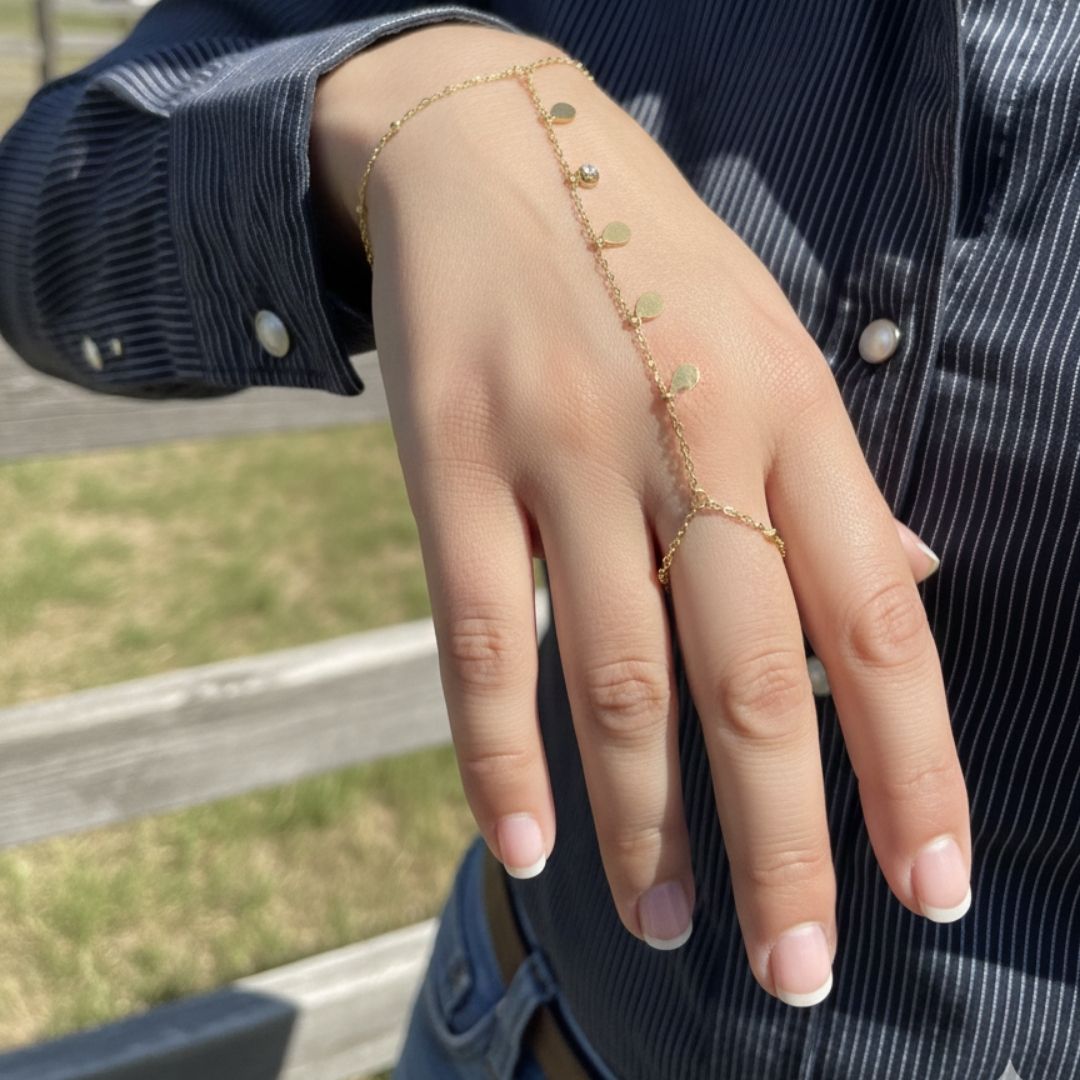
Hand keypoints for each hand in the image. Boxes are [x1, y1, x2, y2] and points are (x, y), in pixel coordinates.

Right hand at [312, 23, 968, 1006]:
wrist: (488, 145)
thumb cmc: (644, 261)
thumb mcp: (770, 339)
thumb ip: (831, 477)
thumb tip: (905, 591)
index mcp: (791, 409)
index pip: (877, 622)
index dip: (914, 768)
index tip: (932, 889)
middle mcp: (688, 436)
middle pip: (753, 676)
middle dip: (785, 842)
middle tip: (801, 968)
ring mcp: (565, 449)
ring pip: (617, 676)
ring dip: (646, 823)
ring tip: (664, 926)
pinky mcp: (451, 460)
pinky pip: (483, 635)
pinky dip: (502, 754)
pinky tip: (527, 844)